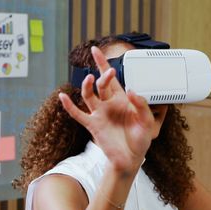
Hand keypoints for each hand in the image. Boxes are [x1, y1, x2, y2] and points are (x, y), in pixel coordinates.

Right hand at [58, 46, 154, 173]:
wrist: (131, 157)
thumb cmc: (140, 138)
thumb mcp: (147, 121)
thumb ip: (141, 105)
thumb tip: (131, 91)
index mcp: (122, 100)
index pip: (111, 79)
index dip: (103, 64)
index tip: (96, 50)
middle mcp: (109, 104)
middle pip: (101, 84)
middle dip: (103, 75)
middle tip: (109, 71)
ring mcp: (99, 114)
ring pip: (89, 95)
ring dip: (88, 86)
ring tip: (91, 79)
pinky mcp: (93, 125)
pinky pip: (78, 114)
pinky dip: (69, 106)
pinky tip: (63, 97)